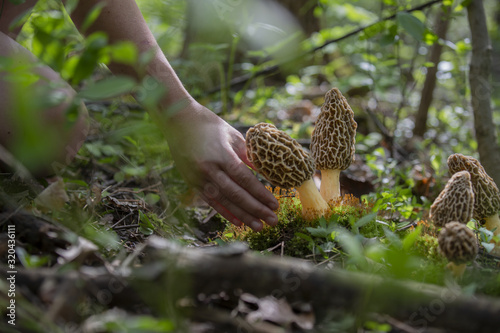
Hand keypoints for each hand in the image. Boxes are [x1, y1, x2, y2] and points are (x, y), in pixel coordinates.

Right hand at [163, 101, 278, 230]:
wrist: (178, 121)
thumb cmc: (209, 125)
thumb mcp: (232, 135)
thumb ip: (248, 155)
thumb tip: (265, 173)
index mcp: (221, 154)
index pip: (244, 179)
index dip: (260, 193)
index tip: (274, 204)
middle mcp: (209, 169)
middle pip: (236, 194)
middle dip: (256, 209)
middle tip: (273, 221)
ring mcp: (198, 177)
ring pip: (224, 201)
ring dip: (243, 216)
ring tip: (259, 226)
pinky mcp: (192, 182)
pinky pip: (211, 202)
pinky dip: (225, 213)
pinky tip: (239, 223)